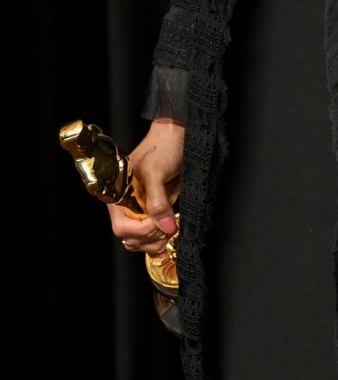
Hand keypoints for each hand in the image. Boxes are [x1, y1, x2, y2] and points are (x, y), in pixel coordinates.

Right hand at [107, 118, 184, 255]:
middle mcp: (127, 206)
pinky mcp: (154, 210)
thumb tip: (166, 227)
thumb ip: (158, 201)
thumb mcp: (156, 172)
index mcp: (118, 197)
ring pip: (141, 240)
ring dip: (156, 242)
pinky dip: (159, 241)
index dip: (142, 230)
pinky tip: (167, 244)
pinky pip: (152, 234)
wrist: (177, 134)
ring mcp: (141, 209)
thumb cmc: (162, 147)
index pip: (122, 227)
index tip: (160, 223)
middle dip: (151, 239)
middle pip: (131, 238)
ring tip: (172, 230)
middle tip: (170, 228)